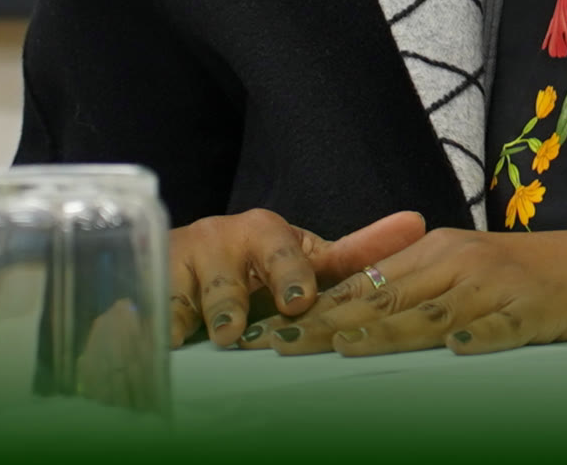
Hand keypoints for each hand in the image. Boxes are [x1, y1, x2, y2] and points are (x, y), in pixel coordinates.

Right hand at [167, 207, 424, 347]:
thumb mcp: (306, 256)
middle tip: (237, 330)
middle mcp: (221, 242)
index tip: (299, 300)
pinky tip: (161, 343)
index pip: (281, 250)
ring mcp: (182, 265)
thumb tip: (418, 224)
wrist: (187, 258)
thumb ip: (356, 252)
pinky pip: (150, 311)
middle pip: (227, 279)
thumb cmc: (258, 265)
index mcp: (265, 233)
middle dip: (232, 303)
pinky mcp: (149, 287)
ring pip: (186, 295)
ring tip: (208, 339)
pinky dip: (156, 329)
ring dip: (195, 318)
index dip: (290, 274)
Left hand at [253, 228, 566, 356]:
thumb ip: (424, 291)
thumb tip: (362, 319)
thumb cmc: (538, 278)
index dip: (316, 304)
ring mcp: (495, 285)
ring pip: (430, 310)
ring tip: (340, 349)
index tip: (271, 328)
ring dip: (383, 331)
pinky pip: (497, 327)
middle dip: (327, 322)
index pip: (366, 280)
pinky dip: (474, 336)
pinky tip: (453, 348)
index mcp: (441, 251)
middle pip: (384, 295)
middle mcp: (460, 261)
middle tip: (278, 345)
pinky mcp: (531, 310)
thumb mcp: (474, 274)